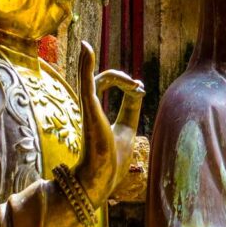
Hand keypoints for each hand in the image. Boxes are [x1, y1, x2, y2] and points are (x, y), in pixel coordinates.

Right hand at [95, 69, 145, 185]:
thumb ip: (131, 109)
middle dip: (121, 79)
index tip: (139, 88)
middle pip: (102, 80)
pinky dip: (85, 64)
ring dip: (111, 73)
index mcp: (98, 112)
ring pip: (92, 78)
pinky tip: (86, 47)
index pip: (106, 85)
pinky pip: (85, 82)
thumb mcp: (127, 128)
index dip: (124, 83)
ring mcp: (87, 109)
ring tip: (131, 80)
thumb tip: (140, 89)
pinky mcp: (88, 110)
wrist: (100, 179)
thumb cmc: (112, 159)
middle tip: (137, 86)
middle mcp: (90, 108)